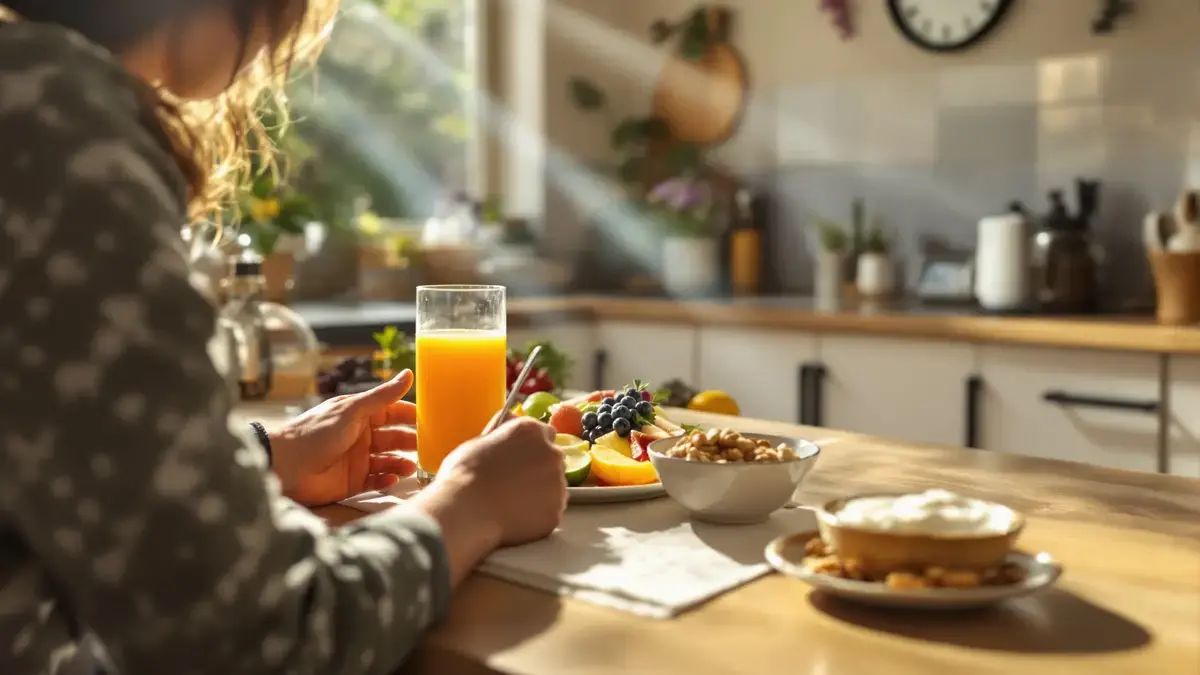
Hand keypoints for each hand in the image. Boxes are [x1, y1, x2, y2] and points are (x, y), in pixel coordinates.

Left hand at [269, 371, 418, 505]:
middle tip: (429, 447)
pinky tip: (393, 479)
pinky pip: (377, 481)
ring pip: (389, 460)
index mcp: (361, 415)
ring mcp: (358, 459)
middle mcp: (362, 436)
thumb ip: (382, 396)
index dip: (411, 415)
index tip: (433, 419)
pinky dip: (387, 480)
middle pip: (395, 437)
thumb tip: (409, 374)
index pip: (393, 412)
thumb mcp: (352, 410)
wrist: (285, 465)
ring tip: (412, 467)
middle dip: (411, 441)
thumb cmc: (315, 432)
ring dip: (402, 462)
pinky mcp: (353, 482)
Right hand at [410, 417, 566, 583]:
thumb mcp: (479, 441)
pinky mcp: (556, 512)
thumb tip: (511, 422)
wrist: (465, 511)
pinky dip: (538, 515)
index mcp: (531, 431)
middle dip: (539, 468)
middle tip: (514, 483)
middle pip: (552, 459)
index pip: (545, 433)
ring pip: (555, 487)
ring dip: (541, 492)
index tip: (520, 457)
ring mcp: (557, 484)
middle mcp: (551, 454)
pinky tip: (516, 518)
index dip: (531, 446)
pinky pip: (550, 512)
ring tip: (513, 504)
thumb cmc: (464, 474)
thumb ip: (503, 432)